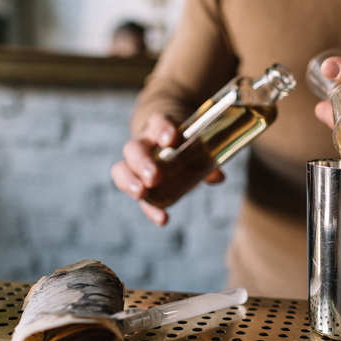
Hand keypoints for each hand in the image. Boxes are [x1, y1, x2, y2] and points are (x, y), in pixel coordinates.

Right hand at [110, 113, 224, 225]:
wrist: (167, 141)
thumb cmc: (183, 142)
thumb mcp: (196, 145)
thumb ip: (207, 158)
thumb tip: (218, 177)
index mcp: (158, 128)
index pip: (157, 121)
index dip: (162, 128)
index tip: (171, 140)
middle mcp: (143, 144)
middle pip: (134, 149)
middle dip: (143, 164)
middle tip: (154, 178)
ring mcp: (135, 164)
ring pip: (122, 169)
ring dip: (131, 183)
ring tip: (142, 195)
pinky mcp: (137, 183)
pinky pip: (138, 195)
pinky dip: (150, 209)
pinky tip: (163, 219)